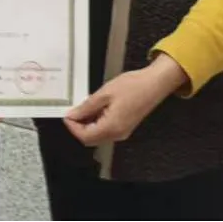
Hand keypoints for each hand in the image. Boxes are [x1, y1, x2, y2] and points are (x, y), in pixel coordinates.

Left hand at [64, 53, 189, 145]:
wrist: (155, 83)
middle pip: (90, 139)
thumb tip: (72, 115)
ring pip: (98, 136)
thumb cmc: (134, 86)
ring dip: (87, 125)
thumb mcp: (105, 93)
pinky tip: (95, 109)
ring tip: (84, 108)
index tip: (67, 115)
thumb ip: (86, 107)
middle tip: (73, 112)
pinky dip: (96, 123)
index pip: (84, 136)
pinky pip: (106, 131)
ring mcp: (122, 132)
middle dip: (78, 127)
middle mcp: (117, 134)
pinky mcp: (125, 127)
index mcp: (111, 127)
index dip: (72, 127)